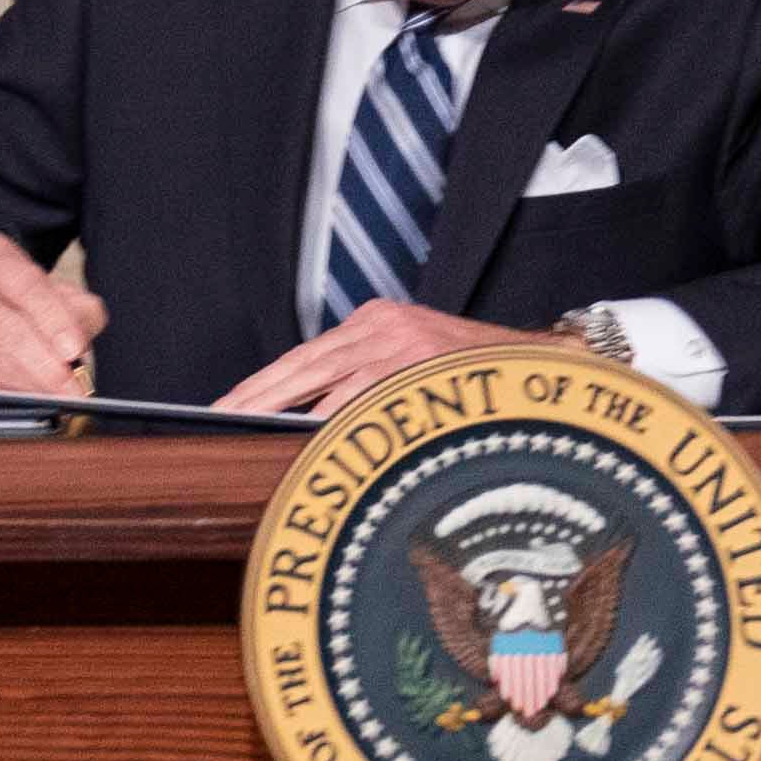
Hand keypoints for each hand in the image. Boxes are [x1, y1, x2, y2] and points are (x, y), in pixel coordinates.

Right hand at [0, 229, 102, 395]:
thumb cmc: (15, 303)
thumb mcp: (52, 295)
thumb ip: (77, 313)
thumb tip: (77, 348)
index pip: (23, 282)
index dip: (52, 318)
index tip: (73, 351)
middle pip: (0, 324)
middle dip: (40, 363)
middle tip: (69, 389)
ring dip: (22, 385)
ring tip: (52, 400)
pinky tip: (18, 404)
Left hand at [217, 303, 507, 418]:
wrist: (544, 365)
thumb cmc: (475, 380)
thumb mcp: (414, 365)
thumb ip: (366, 383)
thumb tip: (304, 423)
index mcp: (377, 322)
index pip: (305, 357)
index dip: (261, 384)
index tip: (224, 406)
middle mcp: (383, 326)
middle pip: (303, 365)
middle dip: (254, 396)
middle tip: (215, 418)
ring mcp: (401, 343)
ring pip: (326, 382)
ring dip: (282, 411)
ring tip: (244, 430)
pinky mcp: (420, 364)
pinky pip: (365, 398)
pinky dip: (332, 420)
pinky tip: (303, 439)